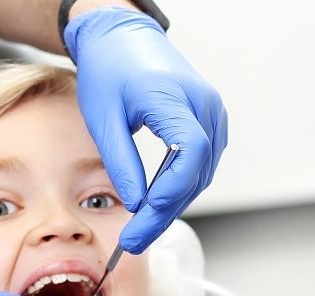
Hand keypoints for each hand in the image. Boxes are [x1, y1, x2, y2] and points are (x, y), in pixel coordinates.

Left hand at [65, 8, 227, 252]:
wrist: (122, 37)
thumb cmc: (109, 69)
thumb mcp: (103, 117)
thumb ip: (121, 161)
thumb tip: (136, 205)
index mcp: (173, 97)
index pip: (189, 153)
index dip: (169, 194)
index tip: (141, 223)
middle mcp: (203, 104)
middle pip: (195, 171)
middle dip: (165, 211)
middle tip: (134, 239)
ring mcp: (211, 111)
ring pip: (201, 172)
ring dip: (174, 202)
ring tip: (142, 227)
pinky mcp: (210, 120)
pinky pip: (202, 163)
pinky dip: (181, 185)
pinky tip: (157, 201)